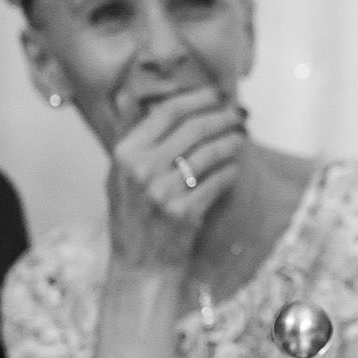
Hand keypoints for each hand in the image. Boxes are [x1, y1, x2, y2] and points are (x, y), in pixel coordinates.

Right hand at [106, 85, 245, 273]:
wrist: (140, 264)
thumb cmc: (130, 216)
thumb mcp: (117, 173)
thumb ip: (124, 133)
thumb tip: (128, 94)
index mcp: (125, 154)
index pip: (167, 112)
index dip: (196, 97)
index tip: (215, 93)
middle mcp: (143, 170)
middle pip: (194, 128)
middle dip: (222, 117)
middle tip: (237, 114)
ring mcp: (164, 192)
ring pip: (211, 152)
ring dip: (232, 142)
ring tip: (240, 138)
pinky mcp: (185, 212)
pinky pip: (219, 180)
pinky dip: (230, 171)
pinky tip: (234, 167)